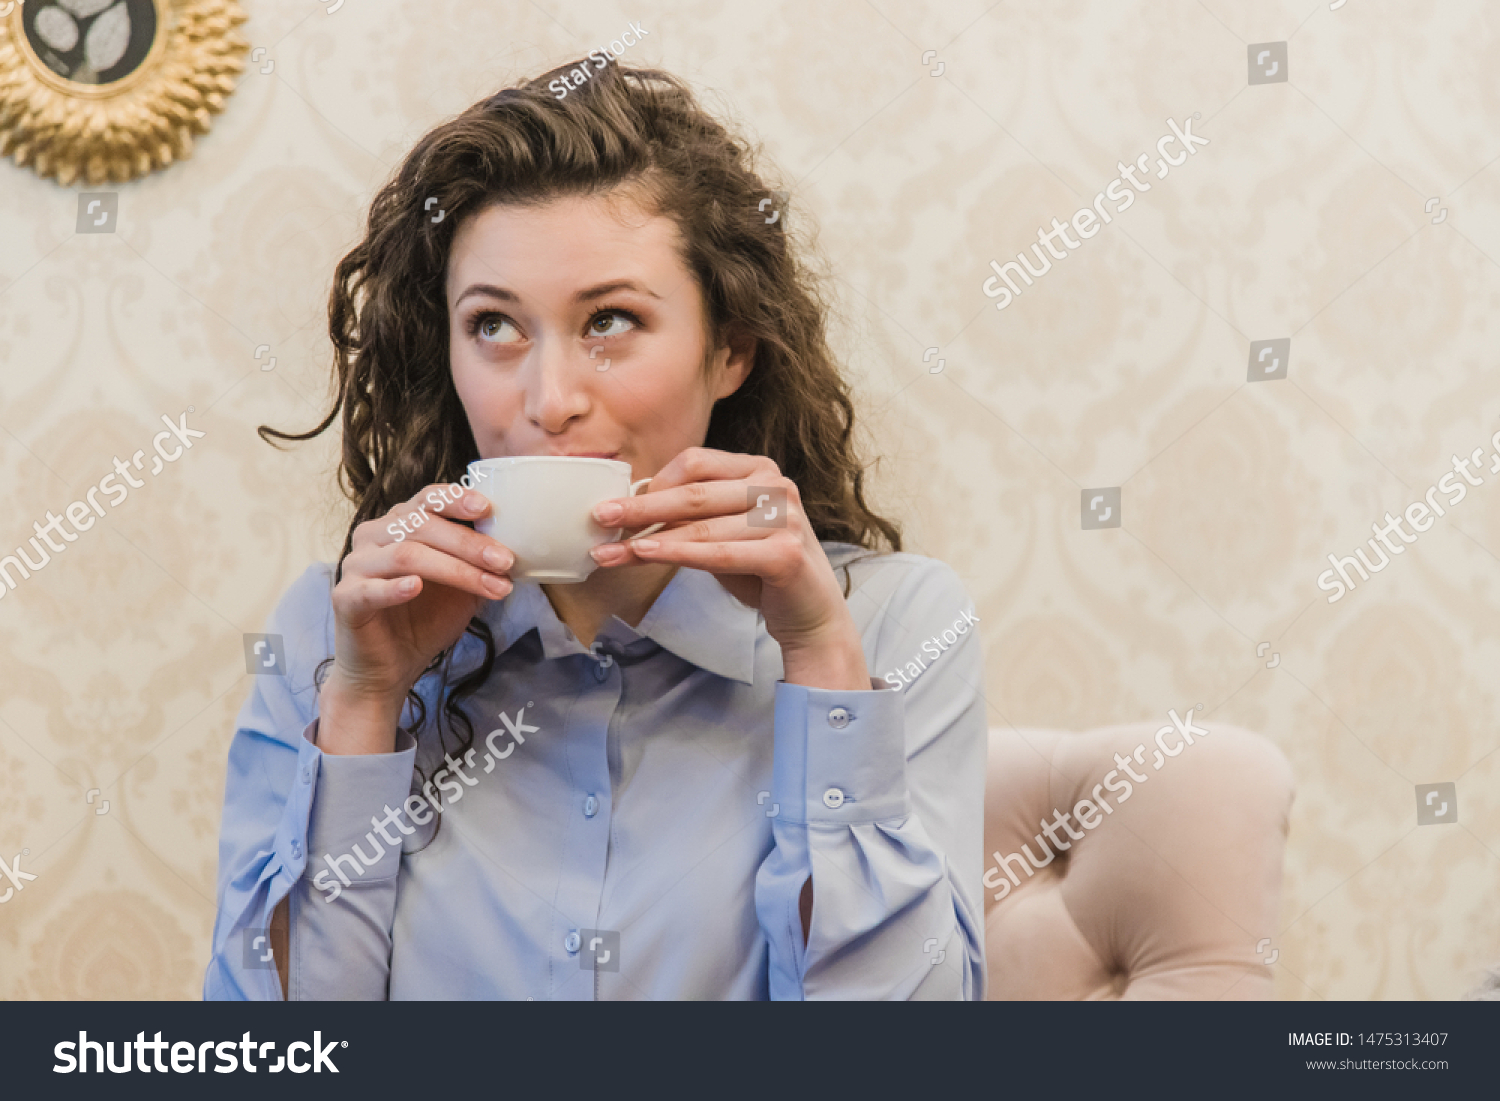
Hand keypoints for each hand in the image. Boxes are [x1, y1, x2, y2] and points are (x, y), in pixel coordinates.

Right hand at [321, 485, 513, 752]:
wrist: (390, 670)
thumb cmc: (423, 621)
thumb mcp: (462, 588)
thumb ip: (479, 564)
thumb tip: (516, 550)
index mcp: (399, 525)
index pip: (427, 499)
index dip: (456, 499)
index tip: (488, 508)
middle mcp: (373, 536)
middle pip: (422, 526)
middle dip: (469, 544)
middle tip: (504, 561)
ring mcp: (356, 565)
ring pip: (405, 555)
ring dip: (453, 569)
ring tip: (488, 585)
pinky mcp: (345, 598)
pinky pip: (369, 588)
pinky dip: (395, 587)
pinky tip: (417, 587)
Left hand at [588, 448, 870, 689]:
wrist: (810, 614)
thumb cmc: (761, 570)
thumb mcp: (723, 533)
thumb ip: (690, 517)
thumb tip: (630, 507)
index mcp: (760, 470)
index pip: (696, 462)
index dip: (654, 481)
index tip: (617, 502)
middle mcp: (776, 486)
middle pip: (694, 491)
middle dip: (641, 506)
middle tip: (600, 516)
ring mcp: (785, 518)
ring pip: (702, 526)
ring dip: (649, 537)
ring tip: (610, 550)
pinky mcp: (786, 555)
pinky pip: (720, 554)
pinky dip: (678, 555)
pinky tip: (645, 556)